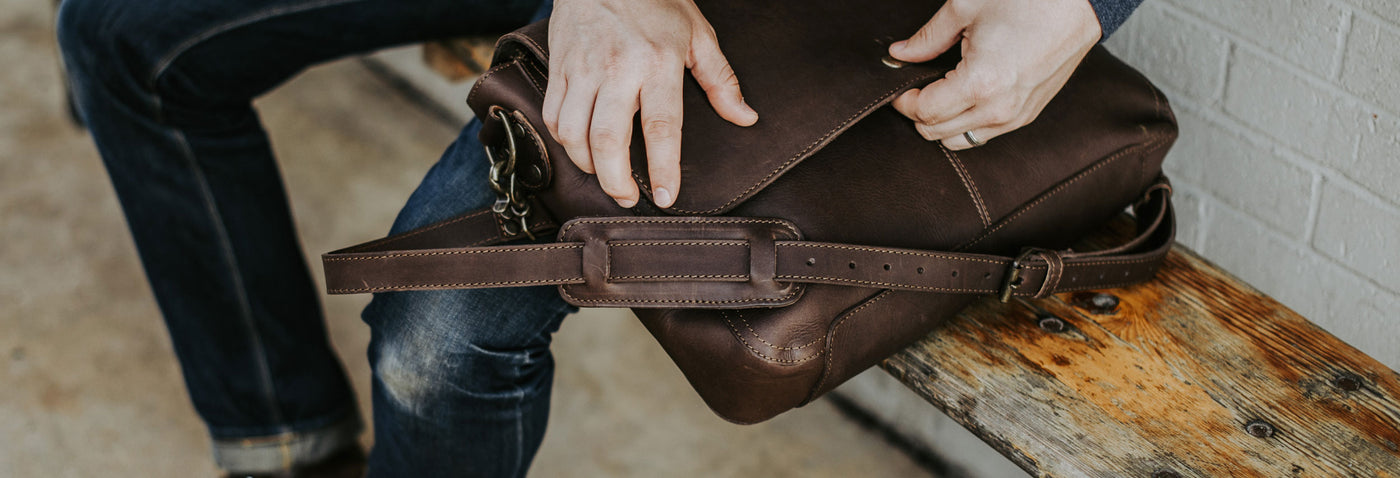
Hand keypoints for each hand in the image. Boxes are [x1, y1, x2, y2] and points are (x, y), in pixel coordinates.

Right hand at [543, 0, 757, 207]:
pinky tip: (581, 148)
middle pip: (607, 139)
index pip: (661, 127)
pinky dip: (564, 141)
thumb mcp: (697, 34)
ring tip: (605, 175)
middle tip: (627, 197)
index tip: (664, 196)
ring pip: (573, 133)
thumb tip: (745, 117)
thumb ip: (720, 80)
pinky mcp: (559, 67)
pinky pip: (554, 115)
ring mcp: (582, 68)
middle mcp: (617, 68)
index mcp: (657, 63)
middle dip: (615, 180)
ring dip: (588, 164)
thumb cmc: (655, 0)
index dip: (662, 168)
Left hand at [889, 0, 1100, 149]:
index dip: (904, 102)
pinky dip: (965, 125)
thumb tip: (900, 54)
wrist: (1079, 5)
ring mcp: (1015, 117)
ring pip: (959, 141)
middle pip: (936, 133)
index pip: (924, 112)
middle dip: (918, 114)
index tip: (900, 88)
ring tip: (939, 94)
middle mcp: (998, 109)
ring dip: (941, 124)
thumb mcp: (966, 8)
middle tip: (916, 88)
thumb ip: (928, 38)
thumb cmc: (1029, 1)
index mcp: (980, 83)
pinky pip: (984, 135)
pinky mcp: (1027, 116)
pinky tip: (963, 100)